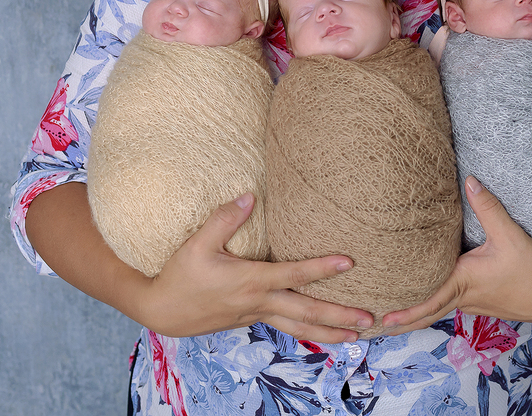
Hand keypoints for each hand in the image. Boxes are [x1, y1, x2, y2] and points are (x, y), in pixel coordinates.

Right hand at [26, 183, 372, 343]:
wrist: (162, 311)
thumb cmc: (179, 274)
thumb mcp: (197, 243)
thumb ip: (224, 218)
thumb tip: (249, 195)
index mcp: (251, 281)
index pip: (294, 274)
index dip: (322, 268)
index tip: (348, 262)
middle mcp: (259, 301)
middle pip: (306, 312)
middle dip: (339, 315)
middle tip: (369, 319)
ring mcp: (256, 314)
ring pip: (299, 327)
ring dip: (330, 332)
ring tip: (357, 336)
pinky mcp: (252, 319)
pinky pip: (287, 327)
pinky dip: (308, 332)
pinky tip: (324, 334)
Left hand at [380, 177, 531, 333]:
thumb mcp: (511, 236)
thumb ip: (489, 208)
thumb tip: (469, 181)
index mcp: (465, 282)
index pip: (429, 300)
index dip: (406, 310)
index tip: (383, 318)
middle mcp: (464, 297)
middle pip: (426, 313)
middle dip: (400, 320)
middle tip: (372, 324)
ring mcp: (472, 303)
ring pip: (437, 309)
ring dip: (414, 313)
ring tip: (389, 315)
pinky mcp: (480, 301)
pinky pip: (449, 304)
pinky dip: (432, 306)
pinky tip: (426, 297)